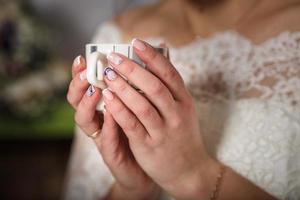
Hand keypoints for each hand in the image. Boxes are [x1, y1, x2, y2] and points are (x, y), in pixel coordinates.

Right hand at [66, 56, 159, 199]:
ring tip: (95, 90)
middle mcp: (97, 120)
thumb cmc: (142, 131)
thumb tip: (150, 56)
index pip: (86, 86)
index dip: (80, 73)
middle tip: (86, 72)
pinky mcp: (111, 154)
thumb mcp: (139, 105)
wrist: (147, 167)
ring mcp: (101, 137)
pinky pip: (105, 139)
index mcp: (103, 106)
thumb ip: (138, 85)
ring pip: (84, 119)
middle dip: (79, 85)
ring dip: (88, 103)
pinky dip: (107, 126)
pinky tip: (112, 114)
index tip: (82, 58)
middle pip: (77, 100)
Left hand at [102, 39, 218, 198]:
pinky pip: (132, 124)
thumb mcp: (184, 111)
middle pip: (154, 86)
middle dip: (133, 69)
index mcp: (185, 102)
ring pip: (142, 104)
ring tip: (107, 74)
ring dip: (123, 87)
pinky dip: (119, 109)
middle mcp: (176, 114)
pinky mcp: (148, 145)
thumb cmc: (183, 136)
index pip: (169, 74)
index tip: (136, 42)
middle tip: (115, 56)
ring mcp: (163, 130)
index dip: (152, 57)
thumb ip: (172, 90)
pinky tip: (107, 97)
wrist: (190, 171)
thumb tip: (159, 62)